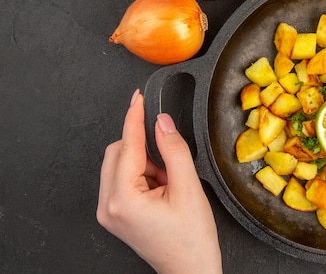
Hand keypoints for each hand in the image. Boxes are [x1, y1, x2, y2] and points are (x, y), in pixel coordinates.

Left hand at [97, 90, 221, 273]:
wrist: (190, 269)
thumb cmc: (191, 239)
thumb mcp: (188, 188)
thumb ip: (174, 150)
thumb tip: (163, 123)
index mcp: (123, 198)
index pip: (127, 145)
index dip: (134, 117)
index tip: (137, 97)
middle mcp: (108, 205)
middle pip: (117, 152)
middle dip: (145, 150)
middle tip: (171, 167)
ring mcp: (108, 212)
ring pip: (120, 164)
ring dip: (145, 164)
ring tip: (169, 187)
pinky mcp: (114, 214)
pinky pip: (123, 179)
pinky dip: (143, 176)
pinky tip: (161, 192)